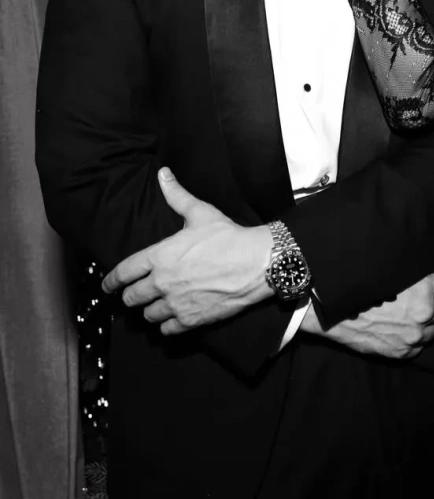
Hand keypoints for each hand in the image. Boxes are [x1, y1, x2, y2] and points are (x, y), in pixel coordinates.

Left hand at [101, 168, 272, 335]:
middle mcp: (162, 283)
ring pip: (147, 316)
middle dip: (131, 296)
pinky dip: (166, 326)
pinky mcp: (191, 320)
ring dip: (149, 311)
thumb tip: (163, 174)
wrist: (256, 263)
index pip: (123, 273)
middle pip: (131, 299)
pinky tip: (172, 319)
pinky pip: (166, 331)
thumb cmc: (228, 236)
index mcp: (159, 257)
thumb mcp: (200, 212)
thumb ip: (177, 195)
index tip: (106, 286)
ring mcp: (176, 304)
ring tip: (156, 305)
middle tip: (136, 293)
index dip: (110, 281)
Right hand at [299, 257, 433, 358]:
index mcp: (424, 290)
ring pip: (432, 330)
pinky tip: (398, 329)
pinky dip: (412, 339)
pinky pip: (418, 347)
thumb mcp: (397, 269)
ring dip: (424, 323)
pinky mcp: (403, 352)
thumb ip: (428, 268)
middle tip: (412, 301)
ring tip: (404, 316)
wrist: (336, 311)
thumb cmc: (365, 284)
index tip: (426, 285)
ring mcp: (414, 336)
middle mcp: (423, 314)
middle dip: (431, 304)